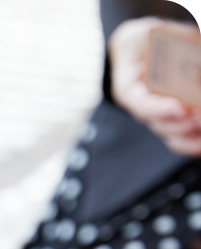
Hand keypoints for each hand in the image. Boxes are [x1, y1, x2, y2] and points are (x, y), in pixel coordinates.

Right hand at [110, 17, 200, 155]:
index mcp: (129, 88)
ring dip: (193, 135)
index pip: (140, 104)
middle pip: (161, 125)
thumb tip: (193, 43)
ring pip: (174, 137)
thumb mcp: (147, 34)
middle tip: (200, 115)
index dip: (158, 109)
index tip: (179, 108)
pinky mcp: (175, 118)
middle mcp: (143, 107)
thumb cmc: (141, 40)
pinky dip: (196, 140)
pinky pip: (184, 138)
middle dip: (184, 124)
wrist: (138, 47)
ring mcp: (159, 116)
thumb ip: (168, 40)